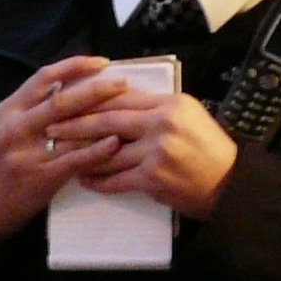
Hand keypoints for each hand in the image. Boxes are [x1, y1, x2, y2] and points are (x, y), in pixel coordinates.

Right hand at [0, 58, 131, 243]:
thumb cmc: (6, 162)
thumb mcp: (10, 127)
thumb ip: (35, 106)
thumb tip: (75, 81)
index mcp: (9, 109)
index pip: (43, 77)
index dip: (75, 66)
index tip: (102, 63)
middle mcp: (15, 127)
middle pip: (61, 101)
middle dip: (96, 89)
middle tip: (124, 83)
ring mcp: (26, 153)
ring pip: (70, 130)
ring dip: (103, 118)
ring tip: (129, 111)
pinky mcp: (40, 176)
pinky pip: (74, 159)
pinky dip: (97, 150)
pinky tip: (116, 142)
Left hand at [64, 89, 238, 218]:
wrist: (230, 184)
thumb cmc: (209, 149)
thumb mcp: (188, 116)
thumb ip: (155, 108)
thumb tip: (119, 99)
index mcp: (170, 103)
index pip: (122, 96)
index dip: (91, 100)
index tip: (68, 102)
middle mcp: (162, 123)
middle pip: (108, 120)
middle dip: (74, 124)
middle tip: (50, 127)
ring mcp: (157, 151)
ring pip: (107, 151)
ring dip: (79, 154)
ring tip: (59, 153)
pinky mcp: (152, 178)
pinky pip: (115, 179)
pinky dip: (97, 180)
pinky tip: (83, 178)